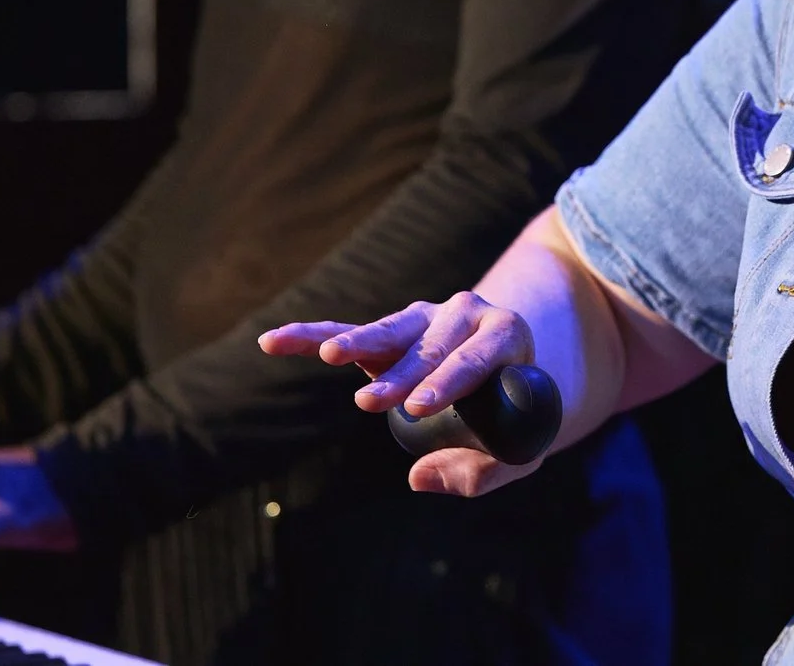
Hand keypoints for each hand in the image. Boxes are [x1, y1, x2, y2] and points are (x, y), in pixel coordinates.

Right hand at [259, 292, 543, 498]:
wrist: (509, 375)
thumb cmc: (516, 417)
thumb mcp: (521, 448)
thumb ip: (485, 471)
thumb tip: (419, 478)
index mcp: (504, 334)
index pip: (476, 357)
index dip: (448, 382)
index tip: (420, 408)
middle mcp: (463, 314)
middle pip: (430, 345)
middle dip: (400, 375)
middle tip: (370, 404)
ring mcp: (422, 317)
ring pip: (388, 330)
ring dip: (358, 343)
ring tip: (330, 356)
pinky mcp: (388, 333)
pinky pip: (344, 330)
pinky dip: (309, 336)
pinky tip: (272, 342)